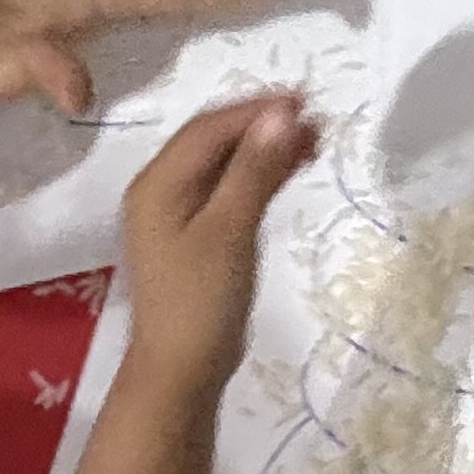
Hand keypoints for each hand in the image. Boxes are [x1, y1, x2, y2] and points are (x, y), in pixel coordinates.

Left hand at [118, 95, 316, 387]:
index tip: (305, 101)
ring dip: (265, 149)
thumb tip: (282, 114)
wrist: (181, 373)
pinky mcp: (196, 236)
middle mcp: (161, 190)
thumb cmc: (201, 301)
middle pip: (214, 141)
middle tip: (317, 119)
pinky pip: (227, 190)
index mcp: (157, 183)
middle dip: (263, 126)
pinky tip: (291, 170)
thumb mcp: (231, 230)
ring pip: (224, 165)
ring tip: (315, 140)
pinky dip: (259, 177)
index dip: (255, 109)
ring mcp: (177, 214)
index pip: (208, 128)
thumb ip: (255, 170)